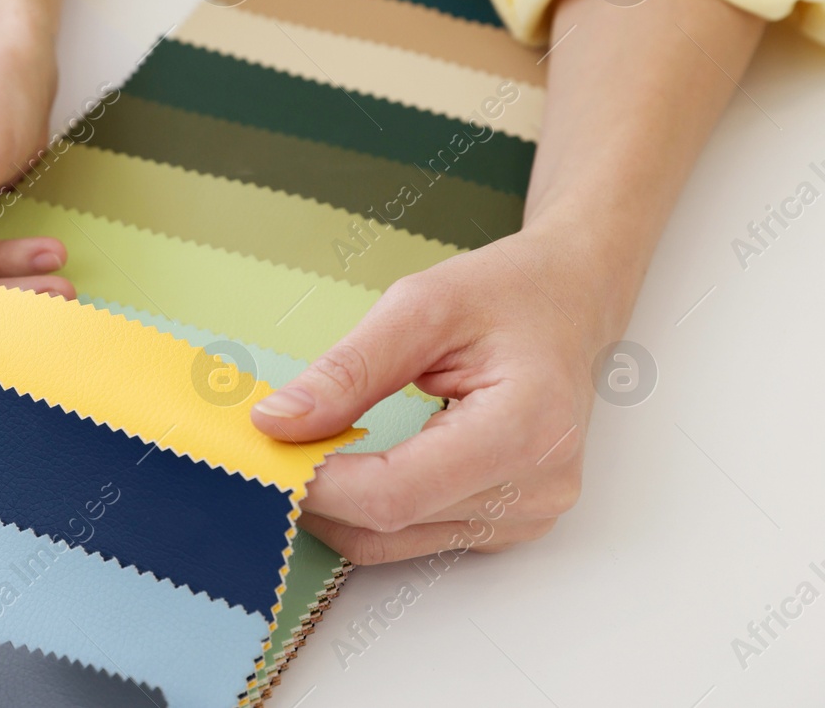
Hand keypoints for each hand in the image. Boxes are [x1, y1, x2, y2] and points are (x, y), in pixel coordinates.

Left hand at [250, 225, 611, 562]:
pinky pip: (416, 536)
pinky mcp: (509, 524)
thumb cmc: (507, 293)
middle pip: (391, 523)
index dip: (320, 482)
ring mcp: (527, 516)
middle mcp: (536, 489)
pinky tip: (347, 466)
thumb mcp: (420, 306)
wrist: (570, 301)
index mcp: (525, 430)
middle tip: (267, 446)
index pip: (396, 492)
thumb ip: (348, 370)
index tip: (265, 449)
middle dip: (317, 491)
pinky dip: (369, 508)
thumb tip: (278, 421)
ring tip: (301, 451)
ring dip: (337, 506)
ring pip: (396, 541)